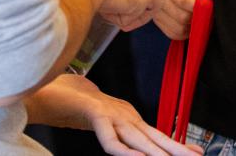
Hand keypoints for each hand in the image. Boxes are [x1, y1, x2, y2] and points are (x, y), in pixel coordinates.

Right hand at [25, 74, 202, 155]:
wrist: (40, 86)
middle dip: (176, 149)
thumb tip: (124, 141)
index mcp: (124, 115)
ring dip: (158, 152)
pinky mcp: (93, 113)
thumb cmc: (66, 101)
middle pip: (153, 137)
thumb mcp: (96, 118)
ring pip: (138, 138)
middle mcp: (121, 113)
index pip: (154, 134)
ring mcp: (108, 112)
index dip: (173, 144)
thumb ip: (112, 128)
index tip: (194, 152)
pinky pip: (110, 138)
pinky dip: (125, 151)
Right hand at [153, 0, 211, 40]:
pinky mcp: (154, 15)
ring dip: (191, 26)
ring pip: (176, 27)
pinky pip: (170, 32)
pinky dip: (182, 31)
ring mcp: (154, 5)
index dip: (198, 6)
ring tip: (199, 16)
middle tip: (207, 11)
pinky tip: (190, 23)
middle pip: (179, 16)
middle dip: (197, 16)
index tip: (208, 3)